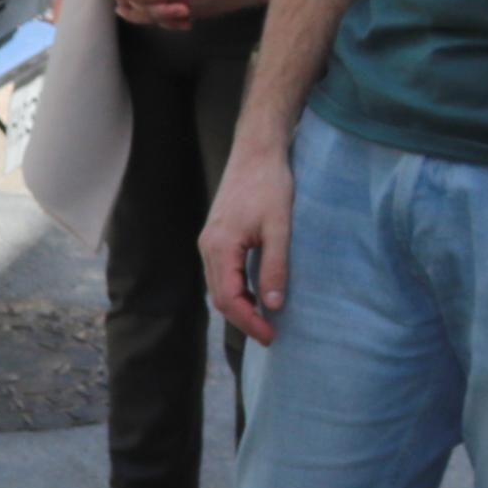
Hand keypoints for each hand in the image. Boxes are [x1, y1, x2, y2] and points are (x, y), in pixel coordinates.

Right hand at [201, 139, 292, 341]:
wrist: (256, 151)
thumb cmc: (270, 184)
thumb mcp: (279, 228)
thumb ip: (275, 267)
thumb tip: (273, 305)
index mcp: (220, 247)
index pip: (229, 299)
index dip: (250, 322)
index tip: (272, 336)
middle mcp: (208, 247)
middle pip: (219, 298)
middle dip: (243, 320)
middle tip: (270, 335)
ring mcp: (209, 241)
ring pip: (218, 287)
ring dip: (239, 307)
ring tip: (264, 319)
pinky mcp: (216, 236)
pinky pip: (221, 273)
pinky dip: (236, 290)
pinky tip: (255, 293)